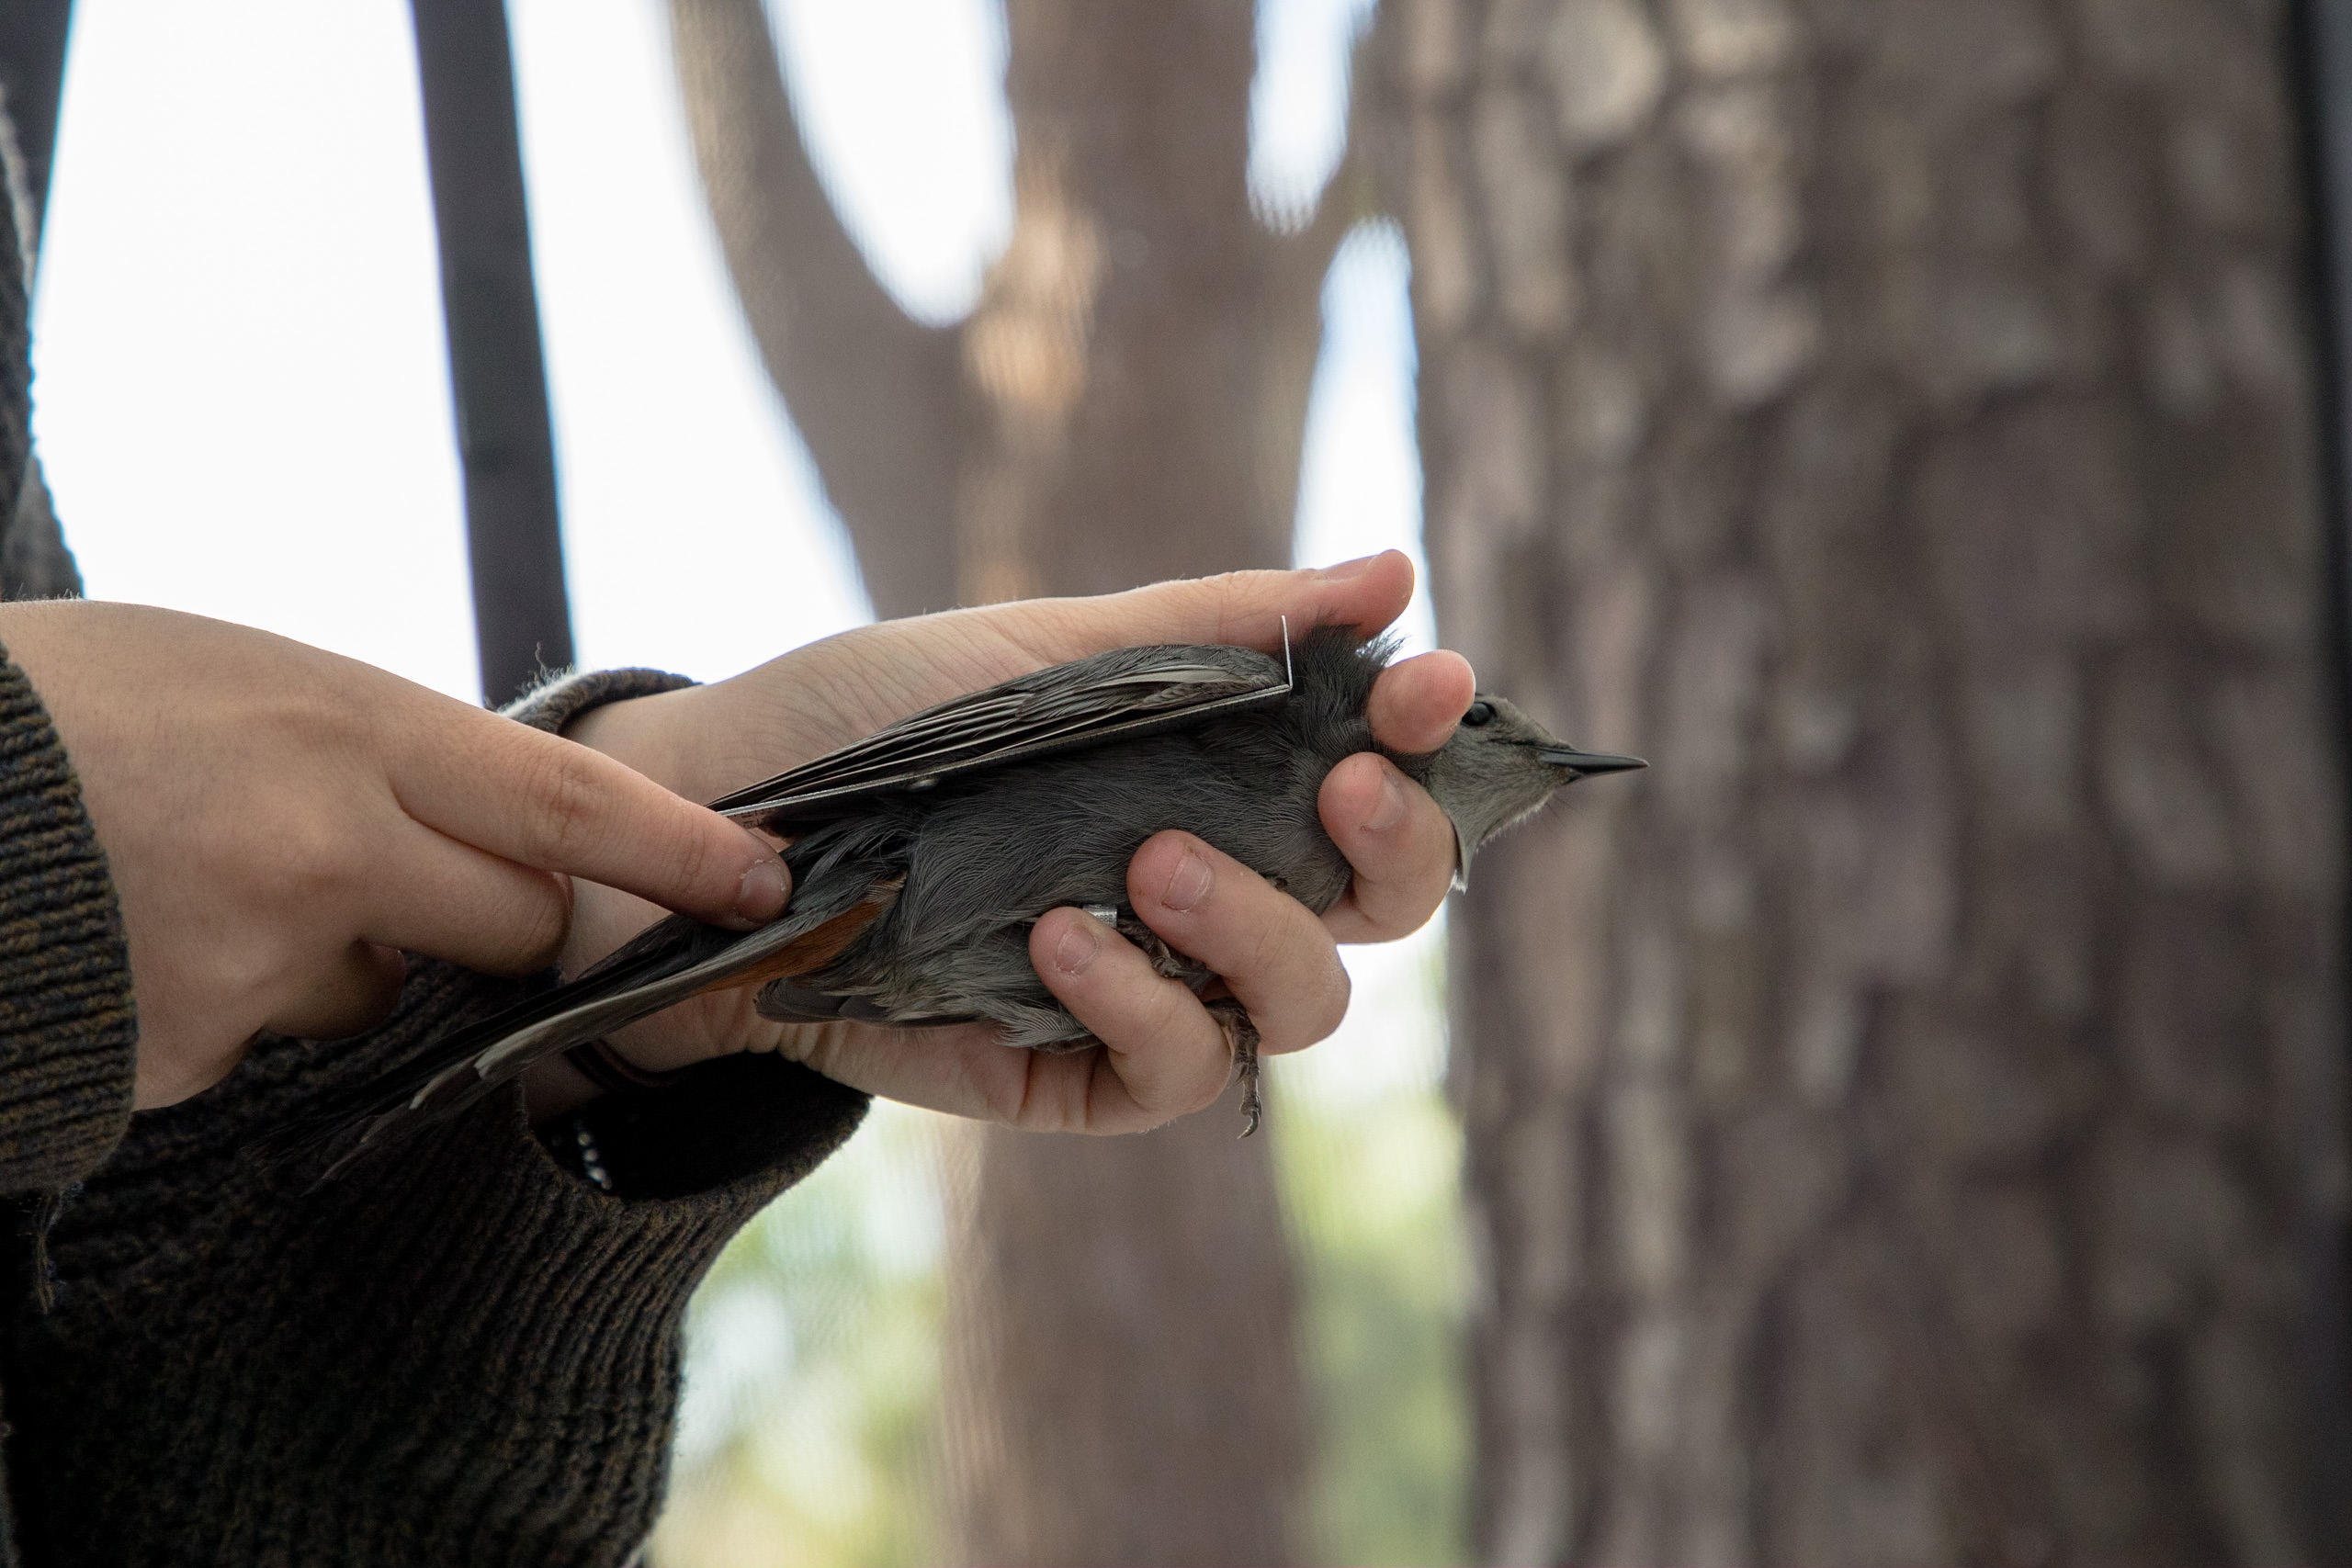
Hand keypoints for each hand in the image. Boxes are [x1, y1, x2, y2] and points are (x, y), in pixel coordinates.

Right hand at [0, 601, 795, 1108]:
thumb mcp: (236, 673)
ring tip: (190, 881)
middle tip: (399, 871)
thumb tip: (492, 821)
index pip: (568, 807)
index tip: (768, 883)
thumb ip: (375, 749)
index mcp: (344, 726)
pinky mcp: (179, 1058)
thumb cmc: (56, 709)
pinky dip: (219, 1005)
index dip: (683, 855)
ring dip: (327, 958)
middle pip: (516, 926)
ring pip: (375, 992)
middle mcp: (321, 850)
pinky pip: (258, 1044)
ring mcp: (249, 966)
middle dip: (501, 920)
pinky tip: (133, 939)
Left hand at [551, 551, 1470, 1132]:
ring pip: (1306, 1001)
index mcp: (1226, 777)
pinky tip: (1063, 938)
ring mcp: (1157, 988)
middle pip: (1383, 905)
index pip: (1377, 772)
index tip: (1428, 683)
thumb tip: (1389, 573)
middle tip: (1348, 783)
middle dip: (1397, 845)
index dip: (1428, 736)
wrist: (713, 836)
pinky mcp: (1082, 1077)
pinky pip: (1178, 1068)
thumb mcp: (1043, 653)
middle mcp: (1216, 886)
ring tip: (1155, 860)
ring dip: (1258, 925)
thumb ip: (1215, 626)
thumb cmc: (876, 728)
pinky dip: (1137, 1001)